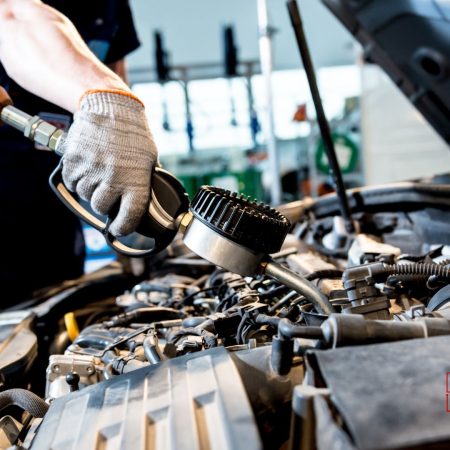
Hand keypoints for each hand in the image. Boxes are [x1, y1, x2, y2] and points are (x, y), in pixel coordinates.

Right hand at [59, 90, 157, 235]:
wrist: (111, 106)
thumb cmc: (133, 134)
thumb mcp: (149, 160)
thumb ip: (142, 184)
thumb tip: (139, 204)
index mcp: (136, 181)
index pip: (128, 217)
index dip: (122, 227)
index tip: (118, 228)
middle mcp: (113, 178)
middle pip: (101, 207)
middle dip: (105, 203)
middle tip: (109, 191)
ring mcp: (91, 169)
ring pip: (84, 195)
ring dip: (90, 189)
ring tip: (99, 172)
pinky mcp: (73, 160)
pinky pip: (71, 181)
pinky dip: (77, 179)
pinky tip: (87, 167)